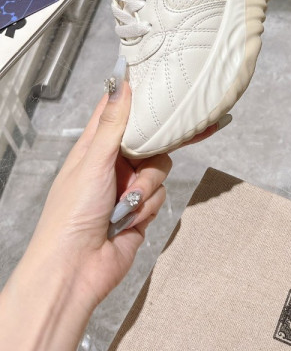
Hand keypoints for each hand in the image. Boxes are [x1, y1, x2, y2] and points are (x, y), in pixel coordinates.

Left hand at [0, 80, 165, 350]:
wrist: (75, 268)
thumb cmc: (71, 214)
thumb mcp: (92, 161)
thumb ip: (112, 124)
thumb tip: (121, 84)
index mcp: (92, 147)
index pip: (117, 112)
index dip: (136, 97)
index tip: (158, 82)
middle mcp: (111, 165)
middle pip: (148, 140)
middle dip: (150, 151)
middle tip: (146, 154)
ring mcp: (127, 189)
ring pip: (159, 170)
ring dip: (146, 186)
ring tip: (124, 204)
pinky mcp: (140, 212)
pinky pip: (158, 197)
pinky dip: (146, 208)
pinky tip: (128, 221)